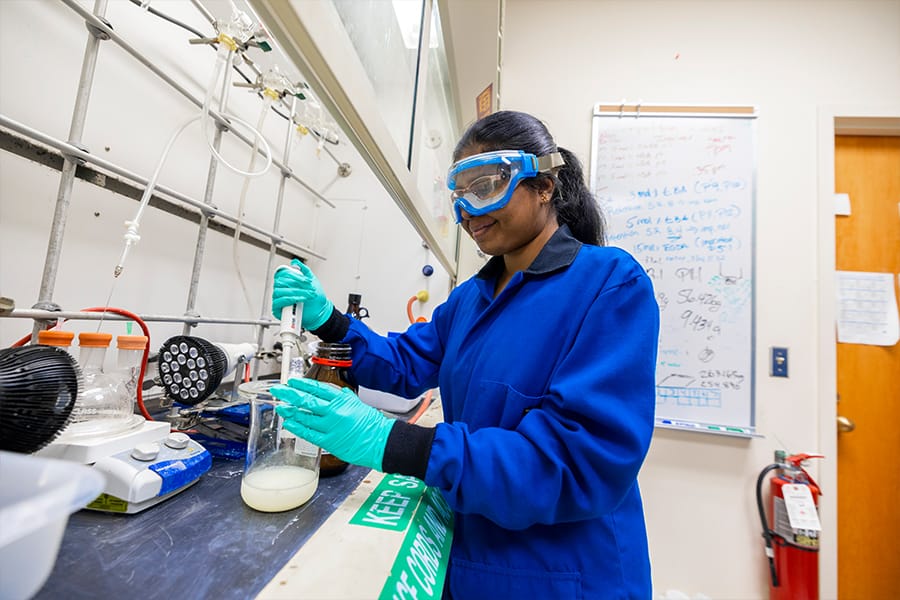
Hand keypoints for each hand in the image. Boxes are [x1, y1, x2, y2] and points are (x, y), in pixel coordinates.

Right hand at [271, 259, 333, 329]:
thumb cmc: (315, 299)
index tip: (304, 279)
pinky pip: (279, 302)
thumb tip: (295, 262)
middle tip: (309, 287)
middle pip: (280, 282)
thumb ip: (304, 270)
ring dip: (296, 292)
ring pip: (280, 292)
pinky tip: (300, 299)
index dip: (292, 274)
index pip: (281, 274)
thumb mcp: (312, 281)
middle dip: (296, 284)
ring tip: (308, 295)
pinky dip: (291, 299)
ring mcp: (279, 300)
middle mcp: (281, 290)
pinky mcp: (278, 309)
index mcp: (287, 283)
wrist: (320, 312)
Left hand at [271, 377, 394, 471]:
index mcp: (342, 400)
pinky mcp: (329, 442)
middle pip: (307, 400)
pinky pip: (308, 434)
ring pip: (305, 417)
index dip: (303, 384)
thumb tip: (336, 393)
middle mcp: (334, 412)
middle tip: (278, 390)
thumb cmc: (372, 424)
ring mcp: (330, 427)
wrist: (381, 441)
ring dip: (291, 411)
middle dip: (289, 394)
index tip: (292, 382)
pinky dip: (297, 428)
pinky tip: (289, 424)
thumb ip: (345, 398)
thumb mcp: (358, 405)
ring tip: (281, 407)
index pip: (318, 388)